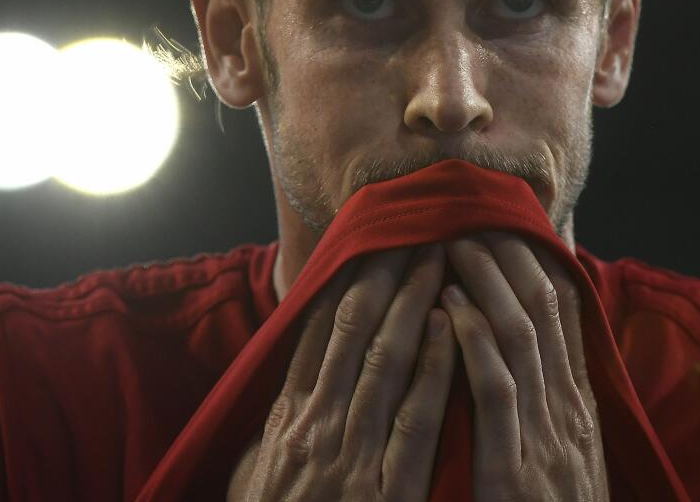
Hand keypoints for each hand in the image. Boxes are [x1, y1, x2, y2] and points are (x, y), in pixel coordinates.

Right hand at [228, 244, 456, 501]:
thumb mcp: (250, 470)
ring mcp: (354, 459)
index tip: (369, 237)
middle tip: (413, 225)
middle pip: (355, 328)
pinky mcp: (390, 495)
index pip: (319, 327)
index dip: (346, 277)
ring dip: (414, 300)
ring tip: (438, 254)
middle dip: (385, 271)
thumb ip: (272, 421)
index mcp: (288, 416)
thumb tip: (284, 375)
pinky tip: (449, 326)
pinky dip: (433, 369)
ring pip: (387, 360)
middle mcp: (318, 425)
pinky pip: (415, 421)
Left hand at [442, 233, 608, 501]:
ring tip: (456, 243)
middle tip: (476, 214)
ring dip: (488, 282)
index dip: (540, 259)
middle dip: (512, 256)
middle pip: (545, 309)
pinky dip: (474, 341)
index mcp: (580, 405)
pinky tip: (448, 308)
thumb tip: (532, 345)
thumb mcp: (567, 454)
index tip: (511, 220)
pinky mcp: (513, 472)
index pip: (568, 311)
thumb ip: (549, 401)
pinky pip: (497, 390)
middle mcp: (569, 411)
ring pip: (522, 336)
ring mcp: (544, 439)